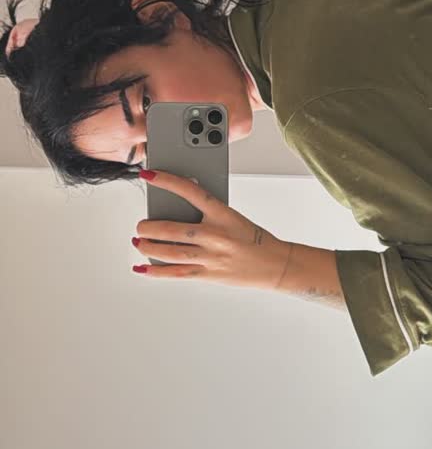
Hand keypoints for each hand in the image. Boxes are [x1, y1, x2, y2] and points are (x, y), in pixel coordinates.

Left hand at [131, 170, 293, 290]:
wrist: (276, 264)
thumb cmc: (254, 239)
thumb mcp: (233, 218)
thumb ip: (208, 214)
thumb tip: (178, 211)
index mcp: (223, 215)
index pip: (190, 191)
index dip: (167, 181)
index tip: (149, 174)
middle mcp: (215, 235)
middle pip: (172, 229)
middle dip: (149, 227)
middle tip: (141, 225)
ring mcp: (211, 257)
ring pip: (169, 252)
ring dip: (148, 247)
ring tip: (139, 242)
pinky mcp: (208, 274)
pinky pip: (176, 274)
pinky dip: (155, 271)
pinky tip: (142, 267)